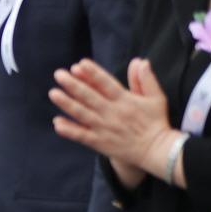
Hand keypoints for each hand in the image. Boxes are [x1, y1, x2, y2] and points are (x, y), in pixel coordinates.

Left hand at [50, 57, 176, 177]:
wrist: (157, 150)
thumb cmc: (155, 121)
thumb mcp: (156, 98)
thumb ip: (146, 80)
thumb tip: (140, 61)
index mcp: (125, 100)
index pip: (106, 84)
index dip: (93, 73)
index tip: (79, 64)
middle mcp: (113, 113)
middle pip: (90, 97)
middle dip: (73, 85)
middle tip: (58, 74)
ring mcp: (105, 128)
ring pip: (83, 114)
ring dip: (67, 104)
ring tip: (53, 93)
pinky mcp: (100, 142)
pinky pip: (82, 136)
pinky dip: (70, 130)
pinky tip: (57, 123)